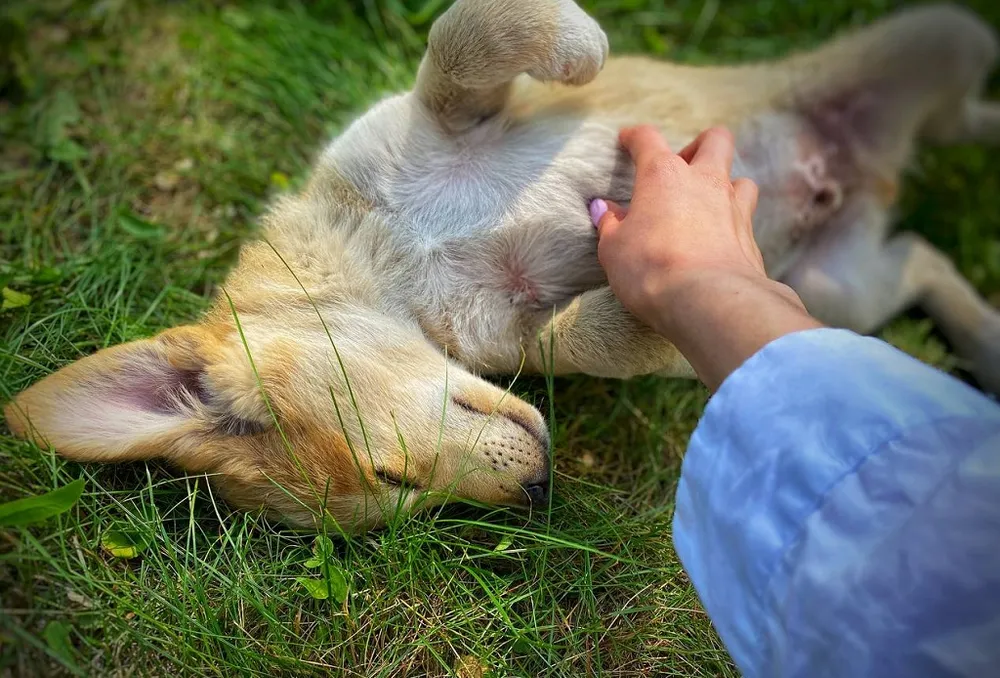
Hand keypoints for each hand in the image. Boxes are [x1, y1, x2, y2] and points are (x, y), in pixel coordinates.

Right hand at [591, 125, 763, 333]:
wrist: (709, 300)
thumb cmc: (652, 269)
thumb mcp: (613, 249)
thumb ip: (610, 225)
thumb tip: (605, 210)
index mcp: (663, 175)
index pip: (647, 139)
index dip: (634, 137)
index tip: (627, 140)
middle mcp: (704, 181)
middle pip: (715, 140)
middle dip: (699, 145)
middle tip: (683, 166)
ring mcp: (733, 207)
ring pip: (740, 178)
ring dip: (725, 185)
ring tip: (707, 204)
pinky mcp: (750, 238)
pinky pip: (746, 218)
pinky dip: (733, 223)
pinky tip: (720, 240)